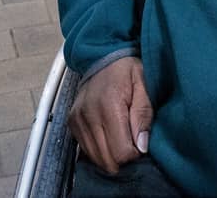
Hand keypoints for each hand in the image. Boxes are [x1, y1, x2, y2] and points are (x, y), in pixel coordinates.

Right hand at [68, 56, 153, 174]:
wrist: (101, 57)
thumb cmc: (126, 70)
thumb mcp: (144, 85)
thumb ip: (144, 115)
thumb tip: (141, 146)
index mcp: (109, 105)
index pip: (121, 152)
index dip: (135, 153)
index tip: (140, 141)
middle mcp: (88, 115)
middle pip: (107, 160)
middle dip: (123, 158)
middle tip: (132, 142)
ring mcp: (77, 120)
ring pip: (96, 159)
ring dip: (111, 156)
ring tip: (121, 138)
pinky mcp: (72, 123)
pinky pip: (86, 150)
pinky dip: (99, 150)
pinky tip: (109, 137)